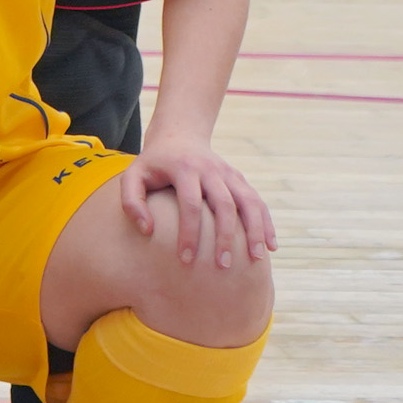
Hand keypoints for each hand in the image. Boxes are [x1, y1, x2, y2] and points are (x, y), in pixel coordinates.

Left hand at [118, 133, 276, 269]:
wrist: (178, 137)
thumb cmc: (153, 165)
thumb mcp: (133, 176)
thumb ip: (131, 202)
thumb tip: (146, 230)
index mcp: (184, 169)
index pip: (190, 204)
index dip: (189, 233)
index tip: (186, 259)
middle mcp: (210, 169)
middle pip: (224, 204)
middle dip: (225, 236)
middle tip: (222, 266)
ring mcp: (228, 173)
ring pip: (248, 202)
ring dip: (255, 230)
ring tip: (256, 258)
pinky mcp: (240, 179)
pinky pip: (258, 202)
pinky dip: (267, 223)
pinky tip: (271, 246)